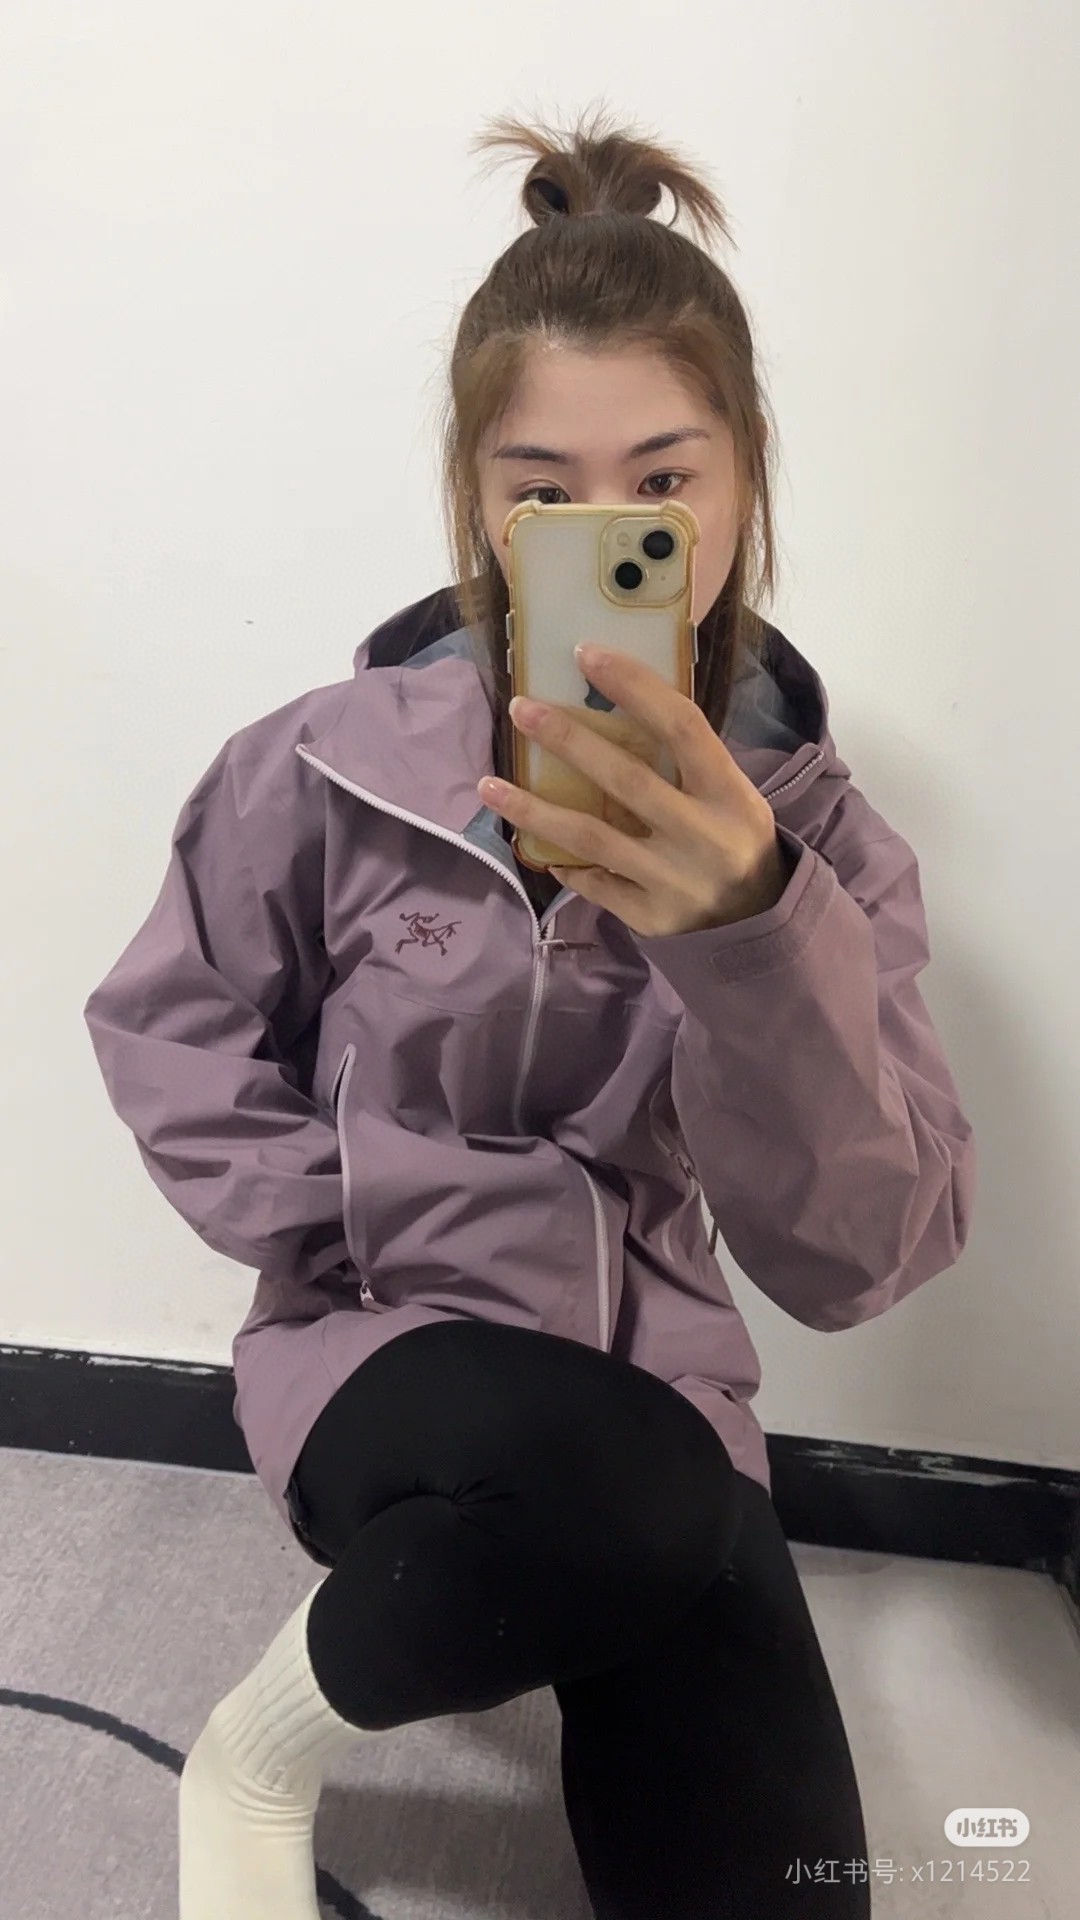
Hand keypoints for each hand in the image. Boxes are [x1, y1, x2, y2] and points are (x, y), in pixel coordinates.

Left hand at [477, 644, 792, 937]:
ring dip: (534, 810)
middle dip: (568, 739)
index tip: (585, 654)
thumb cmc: (731, 834)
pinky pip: (593, 884)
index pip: (681, 726)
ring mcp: (673, 881)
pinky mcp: (650, 917)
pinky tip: (533, 845)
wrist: (757, 917)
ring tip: (488, 785)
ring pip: (591, 838)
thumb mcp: (731, 792)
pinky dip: (563, 863)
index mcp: (729, 793)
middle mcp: (702, 835)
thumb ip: (686, 758)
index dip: (633, 685)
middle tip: (520, 708)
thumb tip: (615, 698)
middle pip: (625, 779)